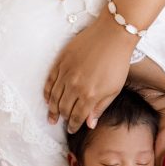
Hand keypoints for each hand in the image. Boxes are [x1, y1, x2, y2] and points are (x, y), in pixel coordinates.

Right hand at [44, 14, 137, 132]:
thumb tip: (89, 124)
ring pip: (54, 97)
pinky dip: (47, 92)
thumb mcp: (114, 89)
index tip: (71, 130)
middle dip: (62, 118)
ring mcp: (66, 73)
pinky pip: (50, 81)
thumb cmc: (117, 62)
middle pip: (64, 108)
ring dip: (52, 108)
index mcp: (90, 95)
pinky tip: (47, 98)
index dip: (73, 126)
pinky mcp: (61, 61)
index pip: (77, 116)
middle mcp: (75, 86)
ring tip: (51, 116)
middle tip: (61, 123)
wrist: (112, 35)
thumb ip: (100, 108)